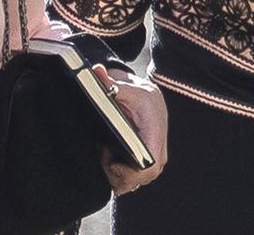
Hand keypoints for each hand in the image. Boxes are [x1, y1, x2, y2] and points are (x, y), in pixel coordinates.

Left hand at [91, 64, 167, 194]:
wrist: (147, 97)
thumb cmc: (139, 94)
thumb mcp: (126, 87)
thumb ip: (110, 82)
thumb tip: (96, 72)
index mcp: (155, 133)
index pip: (150, 166)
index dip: (131, 172)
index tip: (112, 163)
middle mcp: (157, 150)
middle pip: (142, 178)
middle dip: (120, 175)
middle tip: (104, 157)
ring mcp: (152, 158)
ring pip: (136, 181)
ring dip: (117, 175)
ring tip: (105, 154)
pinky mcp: (145, 162)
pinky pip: (133, 178)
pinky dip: (118, 174)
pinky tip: (108, 158)